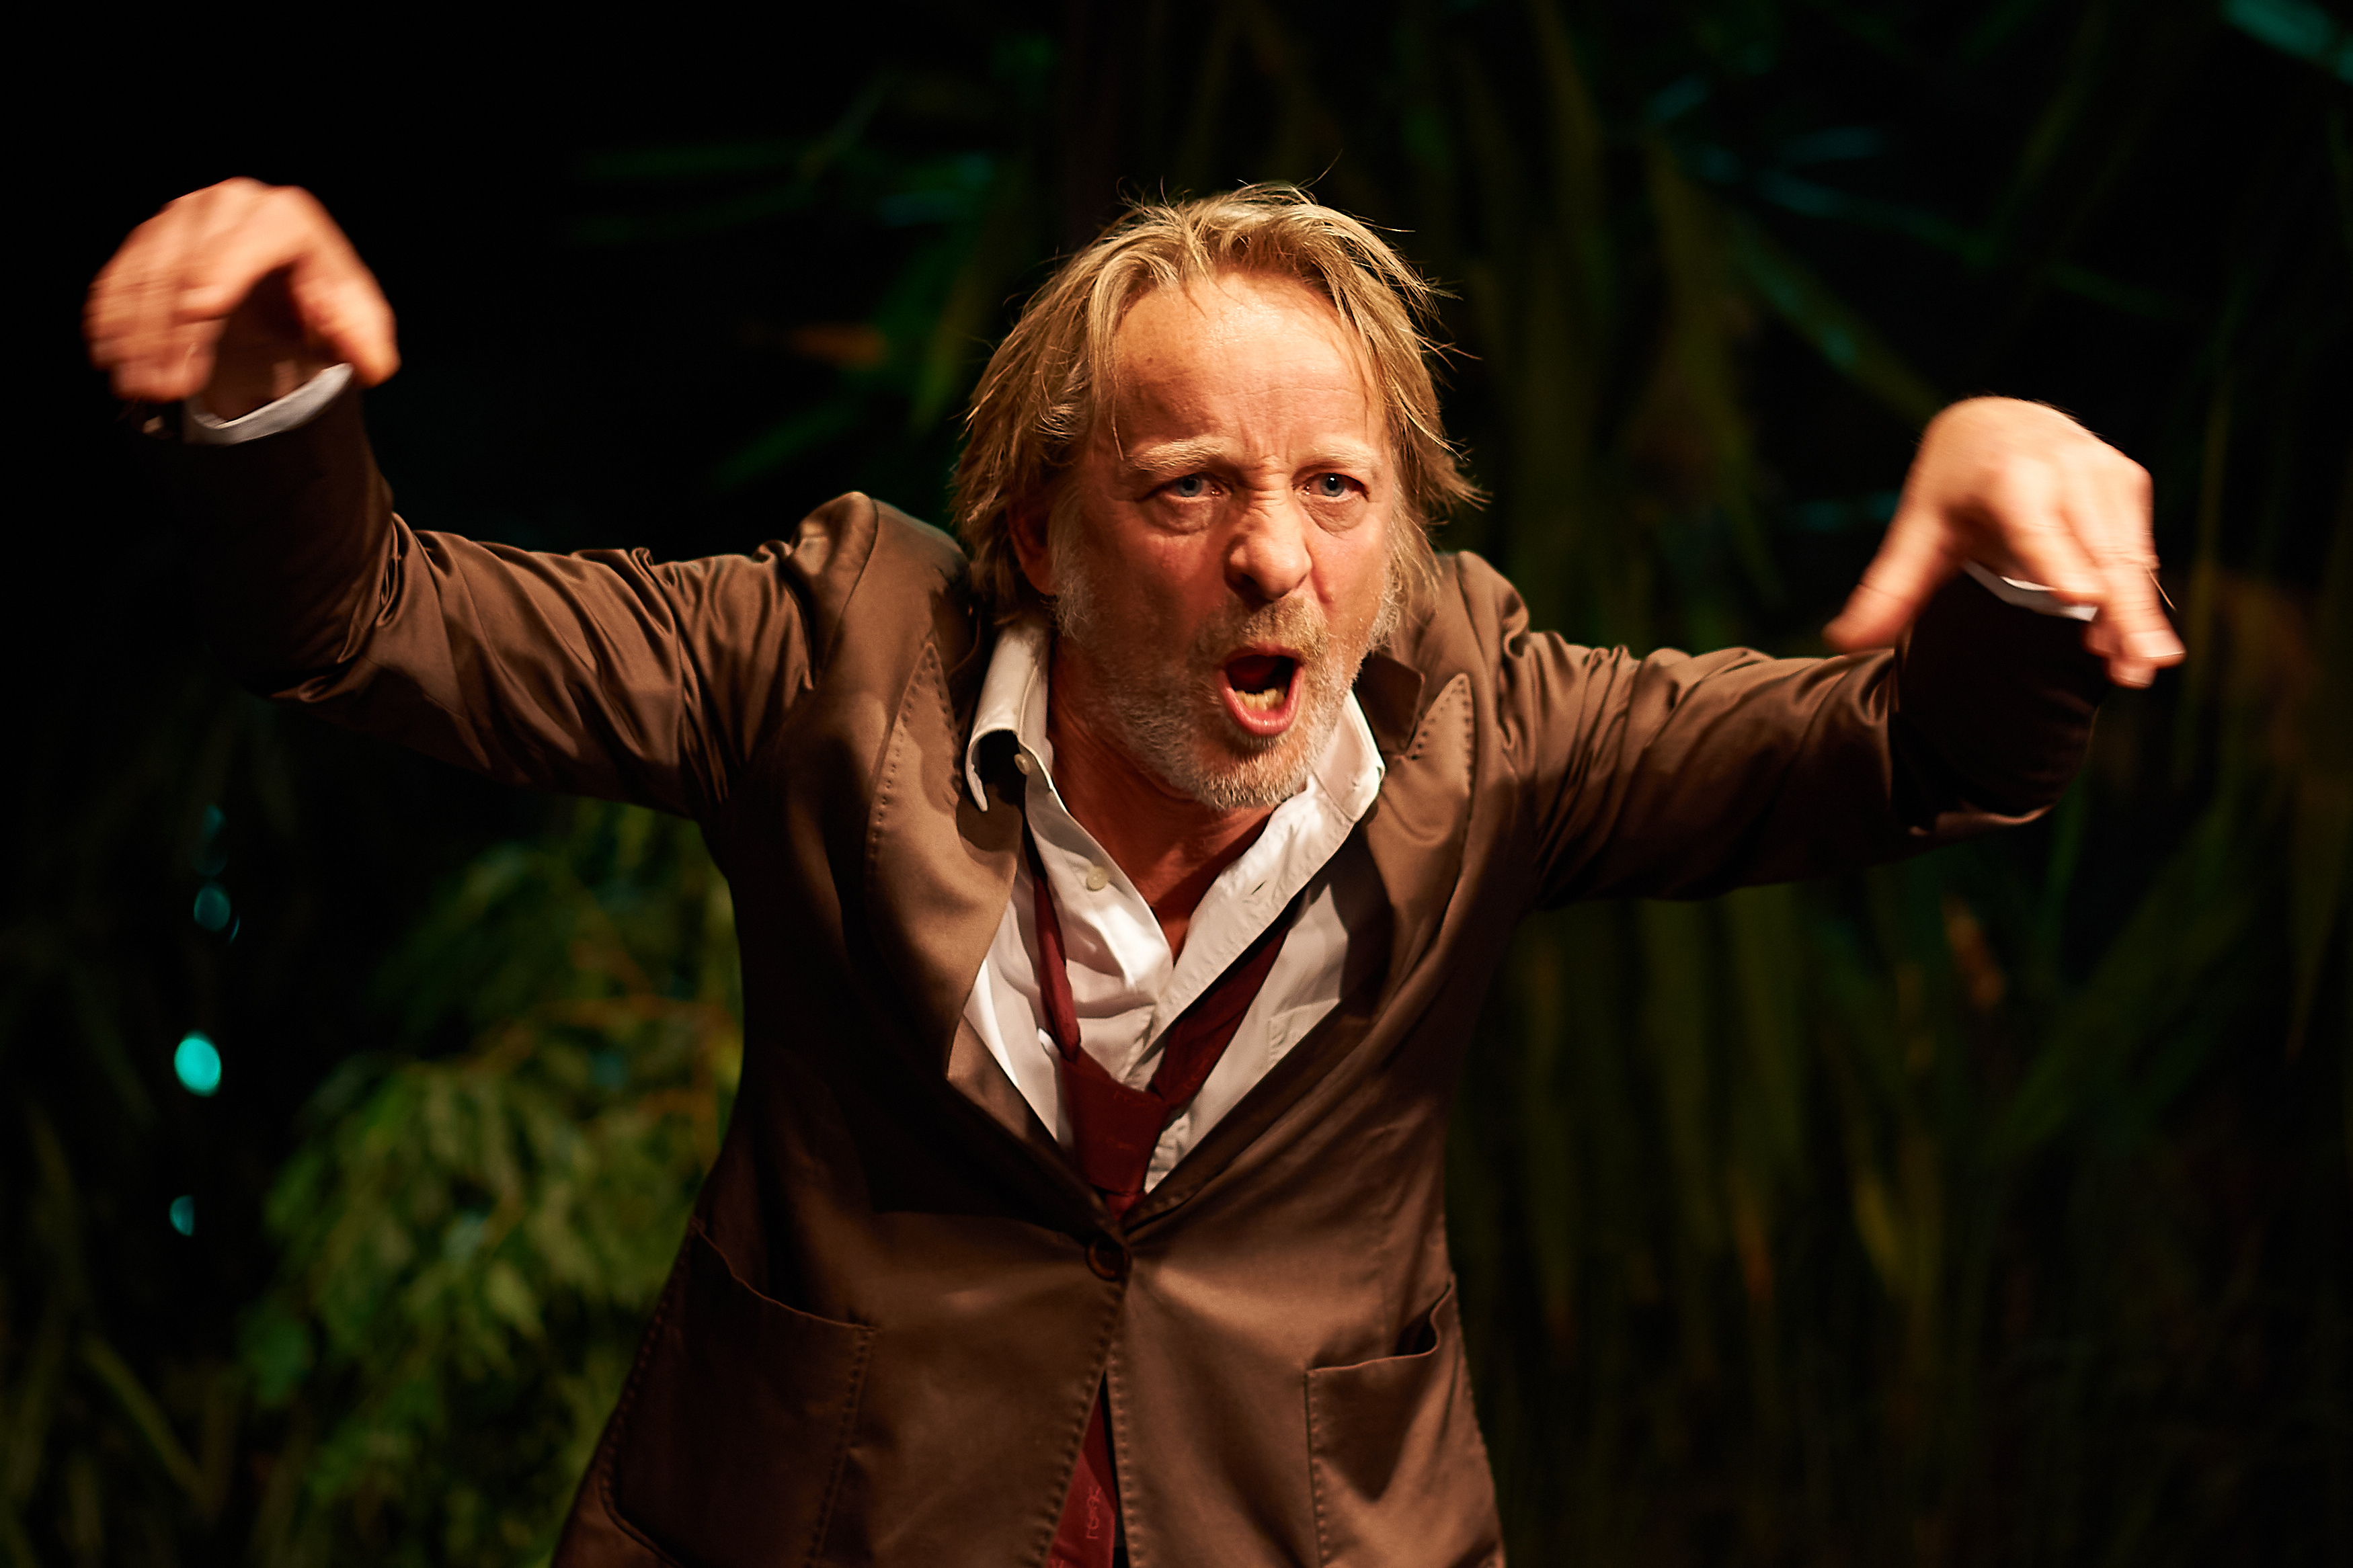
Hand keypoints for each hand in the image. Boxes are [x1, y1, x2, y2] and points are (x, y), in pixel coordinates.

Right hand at [85, 178, 398, 417]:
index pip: (251, 240)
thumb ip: (363, 341)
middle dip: (173, 328)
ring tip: (137, 384)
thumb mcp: (354, 323)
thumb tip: (372, 364)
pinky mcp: (152, 238)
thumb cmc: (323, 303)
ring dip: (137, 332)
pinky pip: (122, 274)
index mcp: (286, 219)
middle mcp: (229, 206)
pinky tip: (109, 354)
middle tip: (167, 384)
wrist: (286, 290)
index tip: (198, 310)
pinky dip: (113, 316)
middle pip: (190, 262)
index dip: (223, 271)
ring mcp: (184, 218)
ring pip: (148, 272)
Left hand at [1823, 397, 2184, 687]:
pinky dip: (2138, 595)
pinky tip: (2131, 641)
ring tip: (2141, 667)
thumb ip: (1888, 587)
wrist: (1998, 424)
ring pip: (2126, 554)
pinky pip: (2137, 548)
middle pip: (2096, 550)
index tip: (2079, 596)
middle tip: (2138, 668)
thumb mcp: (1917, 529)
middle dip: (2121, 610)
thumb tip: (1838, 639)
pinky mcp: (2127, 481)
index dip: (2057, 560)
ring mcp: (2102, 471)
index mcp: (2007, 475)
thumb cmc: (1952, 488)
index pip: (2035, 527)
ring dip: (2137, 613)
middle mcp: (2063, 466)